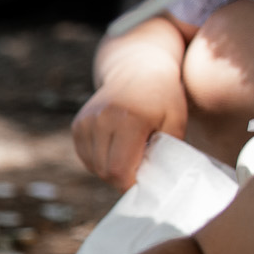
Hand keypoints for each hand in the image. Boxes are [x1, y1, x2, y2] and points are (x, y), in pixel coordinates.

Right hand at [74, 35, 188, 188]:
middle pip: (104, 171)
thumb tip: (154, 182)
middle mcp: (101, 120)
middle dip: (121, 179)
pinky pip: (85, 156)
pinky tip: (115, 151)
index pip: (119, 169)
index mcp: (128, 120)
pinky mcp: (78, 125)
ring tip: (129, 159)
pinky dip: (99, 161)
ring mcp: (86, 122)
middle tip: (139, 173)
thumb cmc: (163, 98)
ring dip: (109, 170)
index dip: (130, 184)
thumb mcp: (175, 122)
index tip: (144, 184)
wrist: (137, 69)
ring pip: (92, 166)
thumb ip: (165, 152)